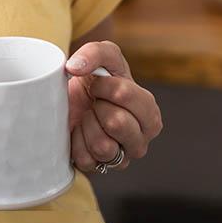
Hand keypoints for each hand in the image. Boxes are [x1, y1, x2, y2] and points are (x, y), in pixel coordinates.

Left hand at [65, 40, 162, 174]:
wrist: (71, 100)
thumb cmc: (96, 79)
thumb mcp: (103, 56)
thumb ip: (95, 52)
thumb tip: (74, 66)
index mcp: (150, 115)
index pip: (124, 95)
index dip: (103, 85)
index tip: (98, 84)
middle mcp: (141, 141)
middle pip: (116, 122)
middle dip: (97, 106)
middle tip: (94, 103)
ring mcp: (121, 159)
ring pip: (102, 146)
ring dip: (87, 125)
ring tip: (88, 118)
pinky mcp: (99, 170)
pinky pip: (86, 159)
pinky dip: (76, 142)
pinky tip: (80, 133)